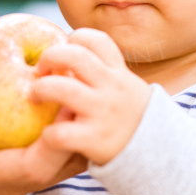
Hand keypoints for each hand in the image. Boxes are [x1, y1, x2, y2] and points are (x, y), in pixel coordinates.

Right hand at [0, 2, 87, 194]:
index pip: (35, 165)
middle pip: (60, 167)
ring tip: (85, 86)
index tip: (71, 92)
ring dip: (80, 128)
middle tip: (89, 83)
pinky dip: (68, 128)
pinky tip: (72, 94)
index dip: (63, 134)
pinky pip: (56, 156)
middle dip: (81, 129)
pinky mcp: (20, 175)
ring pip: (65, 163)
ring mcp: (12, 185)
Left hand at [31, 28, 151, 166]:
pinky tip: (48, 135)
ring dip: (41, 88)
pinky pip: (61, 132)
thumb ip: (105, 73)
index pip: (95, 40)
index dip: (74, 39)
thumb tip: (74, 56)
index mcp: (118, 72)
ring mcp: (103, 112)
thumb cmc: (132, 120)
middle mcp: (111, 87)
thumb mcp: (127, 88)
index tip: (65, 51)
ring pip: (62, 88)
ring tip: (34, 96)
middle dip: (50, 57)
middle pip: (74, 56)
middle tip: (39, 69)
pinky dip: (49, 133)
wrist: (161, 155)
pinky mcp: (95, 139)